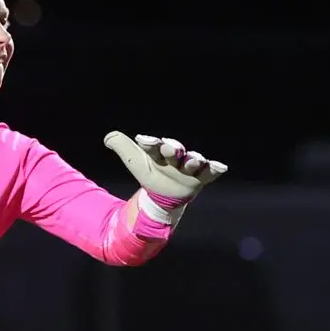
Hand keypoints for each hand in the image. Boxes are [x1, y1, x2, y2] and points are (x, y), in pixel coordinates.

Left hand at [105, 131, 227, 201]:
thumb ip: (123, 148)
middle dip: (173, 149)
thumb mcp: (135, 162)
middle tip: (170, 148)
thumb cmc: (152, 172)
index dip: (149, 143)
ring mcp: (189, 167)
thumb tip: (108, 137)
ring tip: (193, 160)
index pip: (152, 146)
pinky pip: (210, 173)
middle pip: (175, 151)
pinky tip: (220, 166)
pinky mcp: (201, 177)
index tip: (143, 140)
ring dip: (193, 160)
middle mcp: (175, 157)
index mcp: (158, 152)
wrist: (166, 193)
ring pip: (192, 161)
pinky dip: (215, 169)